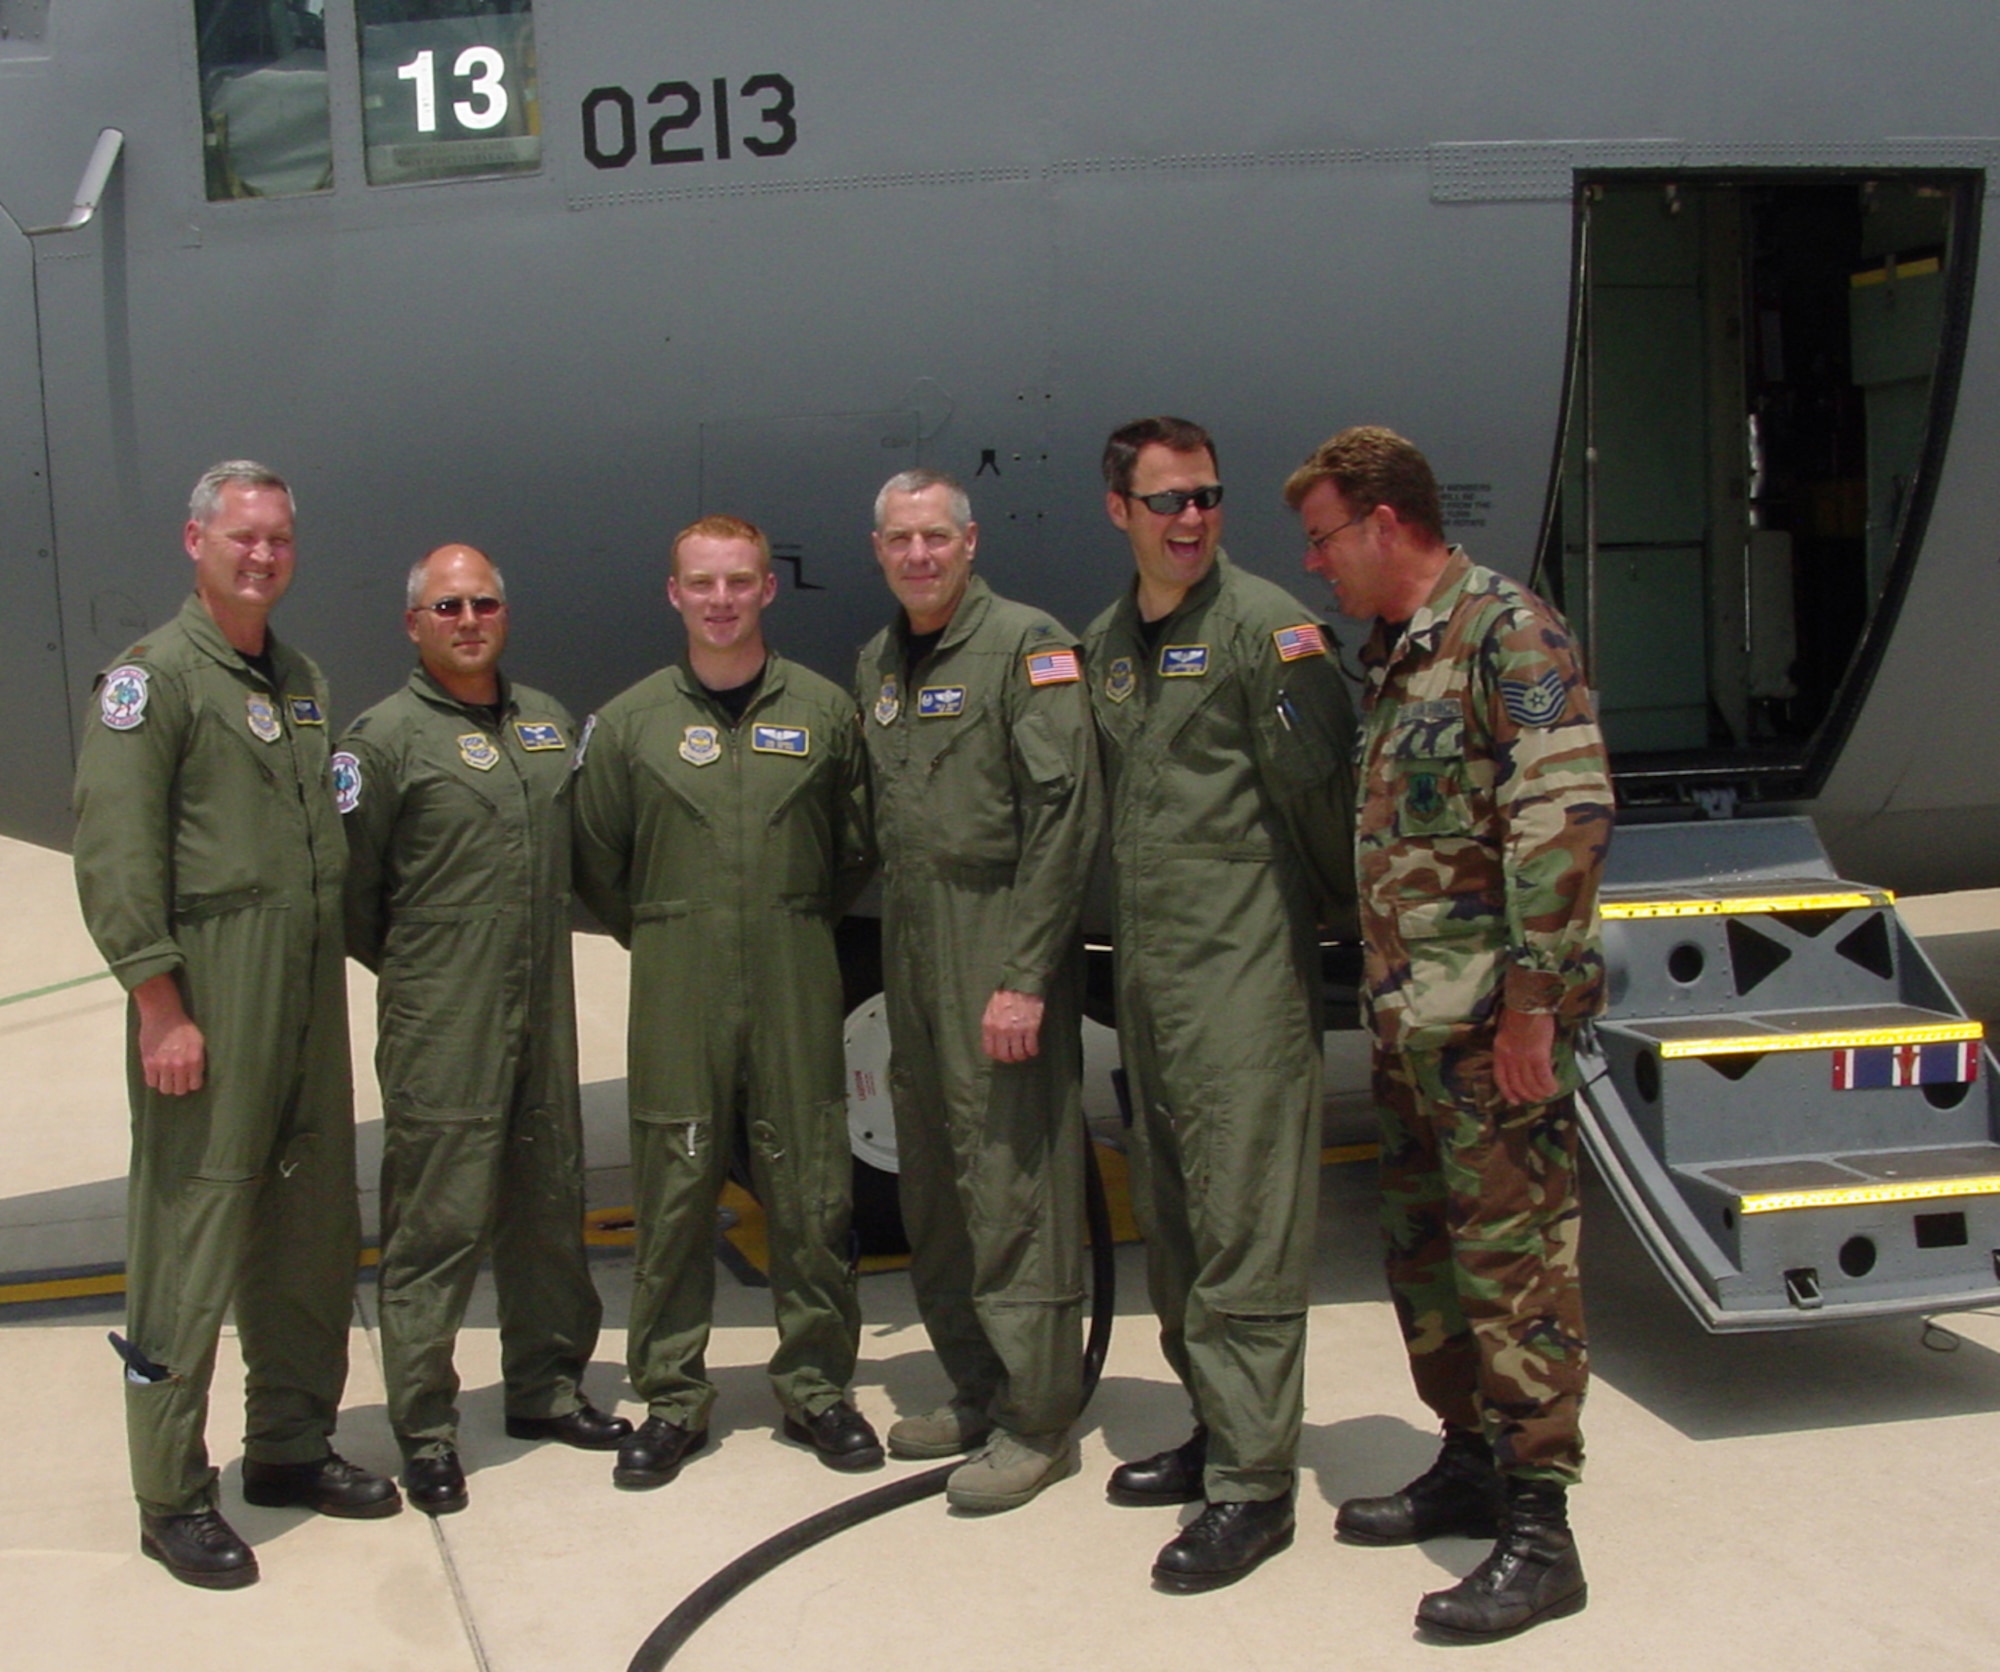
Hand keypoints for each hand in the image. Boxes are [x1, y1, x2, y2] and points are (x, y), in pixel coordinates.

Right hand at [134, 973, 205, 1096]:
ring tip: (167, 1076)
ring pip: (165, 1089)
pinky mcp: (148, 1063)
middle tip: (178, 1078)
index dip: (192, 1082)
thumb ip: (198, 1061)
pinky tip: (157, 1072)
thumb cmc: (183, 1027)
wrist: (163, 1014)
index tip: (189, 1078)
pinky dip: (154, 1079)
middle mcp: (179, 1065)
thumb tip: (197, 1077)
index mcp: (195, 1059)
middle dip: (180, 1085)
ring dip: (167, 1084)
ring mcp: (163, 1065)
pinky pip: (151, 1083)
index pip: (195, 1085)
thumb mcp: (199, 1042)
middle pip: (179, 1090)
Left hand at [981, 989, 1044, 1063]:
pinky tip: (1033, 1049)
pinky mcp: (1030, 1029)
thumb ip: (991, 1026)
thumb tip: (993, 1040)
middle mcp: (1001, 1031)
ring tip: (1025, 1052)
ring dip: (1022, 1056)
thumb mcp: (991, 1010)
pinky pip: (1031, 1048)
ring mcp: (1016, 1031)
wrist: (1022, 985)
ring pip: (1018, 1054)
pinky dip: (1032, 1051)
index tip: (1003, 1054)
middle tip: (1015, 1056)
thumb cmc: (1005, 996)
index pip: (990, 1050)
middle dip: (1010, 1058)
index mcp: (989, 1026)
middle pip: (1004, 1055)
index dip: (997, 1055)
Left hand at [1492, 1005, 1558, 1106]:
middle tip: (1536, 1099)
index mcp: (1500, 1050)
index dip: (1507, 1092)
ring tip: (1547, 1094)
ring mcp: (1523, 1057)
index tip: (1514, 1100)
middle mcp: (1509, 1057)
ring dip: (1539, 1093)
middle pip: (1517, 1084)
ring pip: (1530, 1084)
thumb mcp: (1506, 1030)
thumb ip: (1510, 1046)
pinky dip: (1549, 1085)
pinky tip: (1554, 1088)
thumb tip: (1519, 1057)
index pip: (1500, 1078)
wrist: (1528, 1002)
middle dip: (1527, 1095)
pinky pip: (1543, 1077)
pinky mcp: (1538, 1055)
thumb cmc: (1519, 1011)